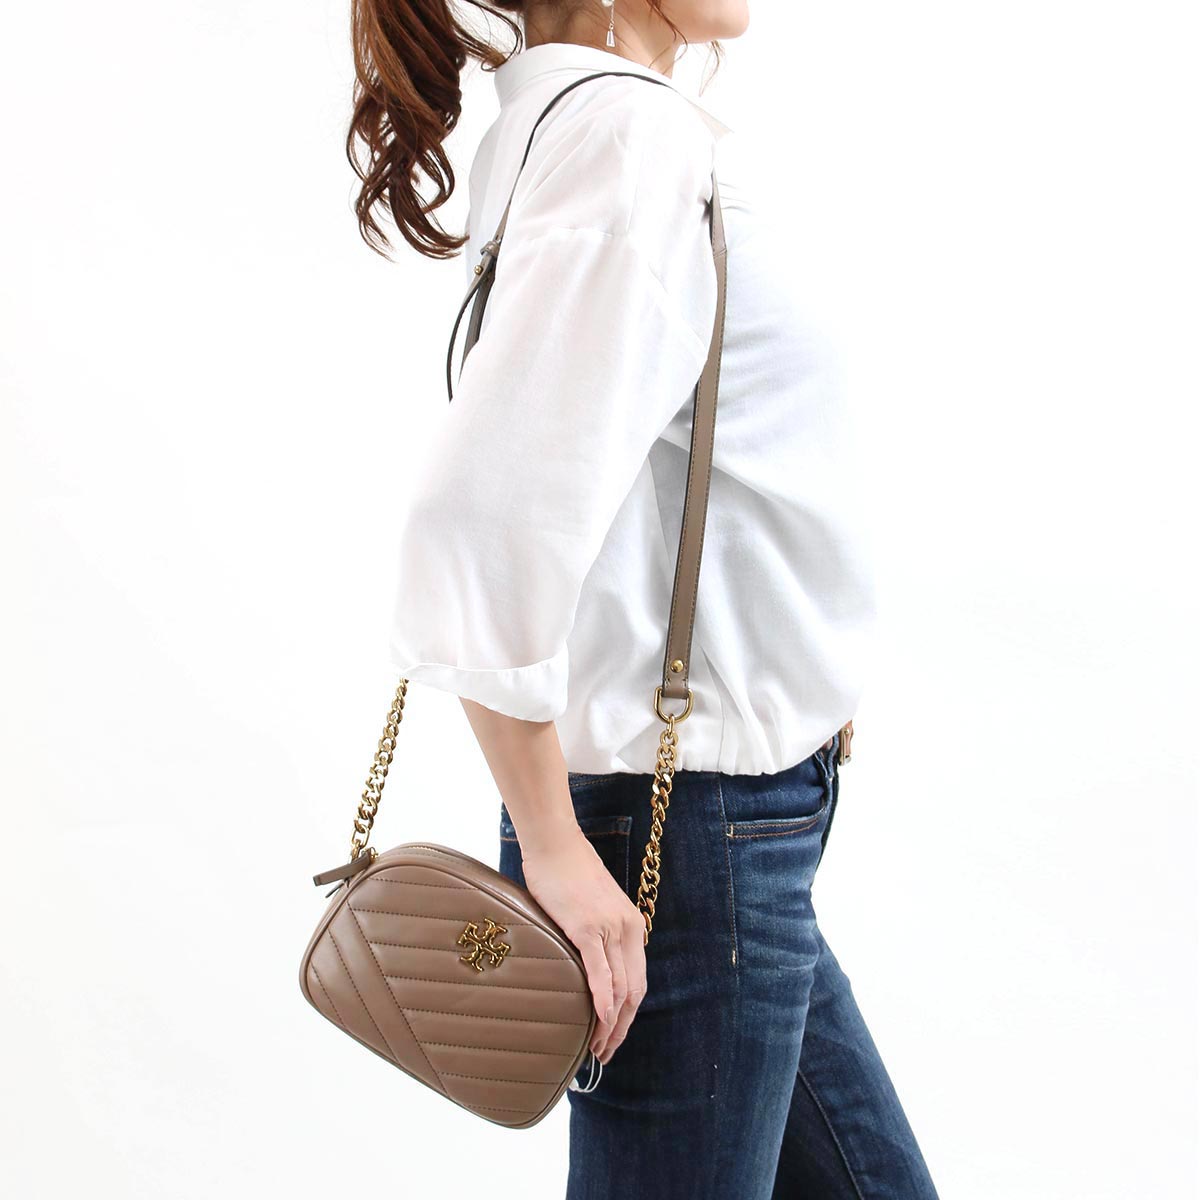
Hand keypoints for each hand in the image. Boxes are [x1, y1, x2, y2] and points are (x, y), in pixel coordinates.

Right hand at [519, 829, 647, 1065]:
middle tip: (605, 1053)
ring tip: (597, 1047)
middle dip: (621, 1028)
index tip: (614, 1035)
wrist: (556, 844)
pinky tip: (600, 1020)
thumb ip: (597, 936)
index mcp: (631, 926)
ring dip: (610, 1024)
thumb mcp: (593, 907)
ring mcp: (608, 929)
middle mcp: (626, 929)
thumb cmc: (567, 872)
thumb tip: (585, 964)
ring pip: (619, 988)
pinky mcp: (586, 928)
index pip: (637, 981)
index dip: (628, 1014)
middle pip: (633, 991)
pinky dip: (602, 1000)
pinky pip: (599, 972)